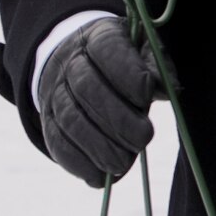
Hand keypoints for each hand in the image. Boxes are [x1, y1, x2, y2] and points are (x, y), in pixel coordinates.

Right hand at [40, 18, 170, 185]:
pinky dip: (77, 162)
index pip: (107, 50)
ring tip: (124, 162)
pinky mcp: (47, 120)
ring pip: (70, 119)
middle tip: (145, 138)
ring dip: (97, 145)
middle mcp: (70, 64)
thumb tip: (168, 90)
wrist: (78, 60)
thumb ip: (158, 66)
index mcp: (98, 38)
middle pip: (87, 89)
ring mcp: (54, 93)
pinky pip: (56, 142)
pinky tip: (98, 177)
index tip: (147, 94)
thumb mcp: (146, 49)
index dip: (126, 73)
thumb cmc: (126, 57)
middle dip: (117, 117)